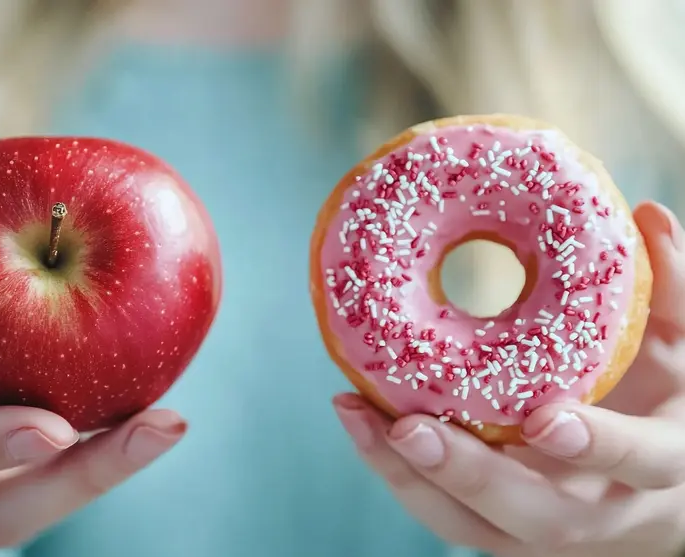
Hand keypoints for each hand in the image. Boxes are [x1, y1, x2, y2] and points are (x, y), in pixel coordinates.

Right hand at [0, 210, 186, 556]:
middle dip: (87, 478)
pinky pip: (53, 491)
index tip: (52, 427)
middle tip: (166, 426)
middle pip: (2, 517)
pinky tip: (152, 422)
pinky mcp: (0, 505)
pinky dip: (102, 460)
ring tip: (170, 424)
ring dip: (110, 472)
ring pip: (38, 513)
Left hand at [333, 201, 684, 556]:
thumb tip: (648, 213)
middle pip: (535, 516)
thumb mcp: (680, 351)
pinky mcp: (500, 531)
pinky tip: (361, 422)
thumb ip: (668, 288)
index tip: (546, 418)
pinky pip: (444, 516)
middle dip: (468, 474)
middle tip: (407, 428)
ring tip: (356, 413)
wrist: (656, 497)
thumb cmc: (666, 408)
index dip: (598, 445)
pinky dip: (399, 475)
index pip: (639, 462)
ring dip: (409, 477)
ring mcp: (542, 533)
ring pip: (472, 527)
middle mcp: (600, 514)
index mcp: (658, 465)